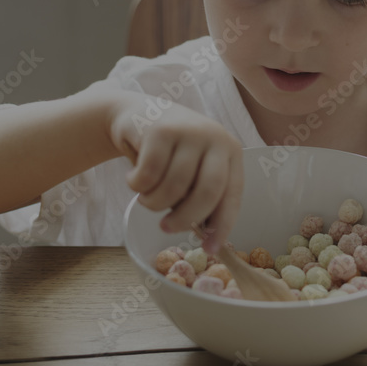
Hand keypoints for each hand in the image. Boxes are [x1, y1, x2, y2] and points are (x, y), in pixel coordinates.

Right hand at [108, 92, 243, 254]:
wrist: (137, 116)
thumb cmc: (170, 154)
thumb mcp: (193, 170)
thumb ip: (202, 197)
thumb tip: (208, 239)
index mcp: (230, 152)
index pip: (232, 195)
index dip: (222, 226)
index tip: (210, 249)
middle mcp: (215, 138)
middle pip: (208, 191)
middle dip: (186, 218)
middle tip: (166, 228)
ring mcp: (189, 131)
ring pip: (174, 185)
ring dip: (154, 202)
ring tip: (147, 198)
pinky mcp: (160, 130)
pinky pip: (148, 175)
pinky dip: (137, 185)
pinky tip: (134, 178)